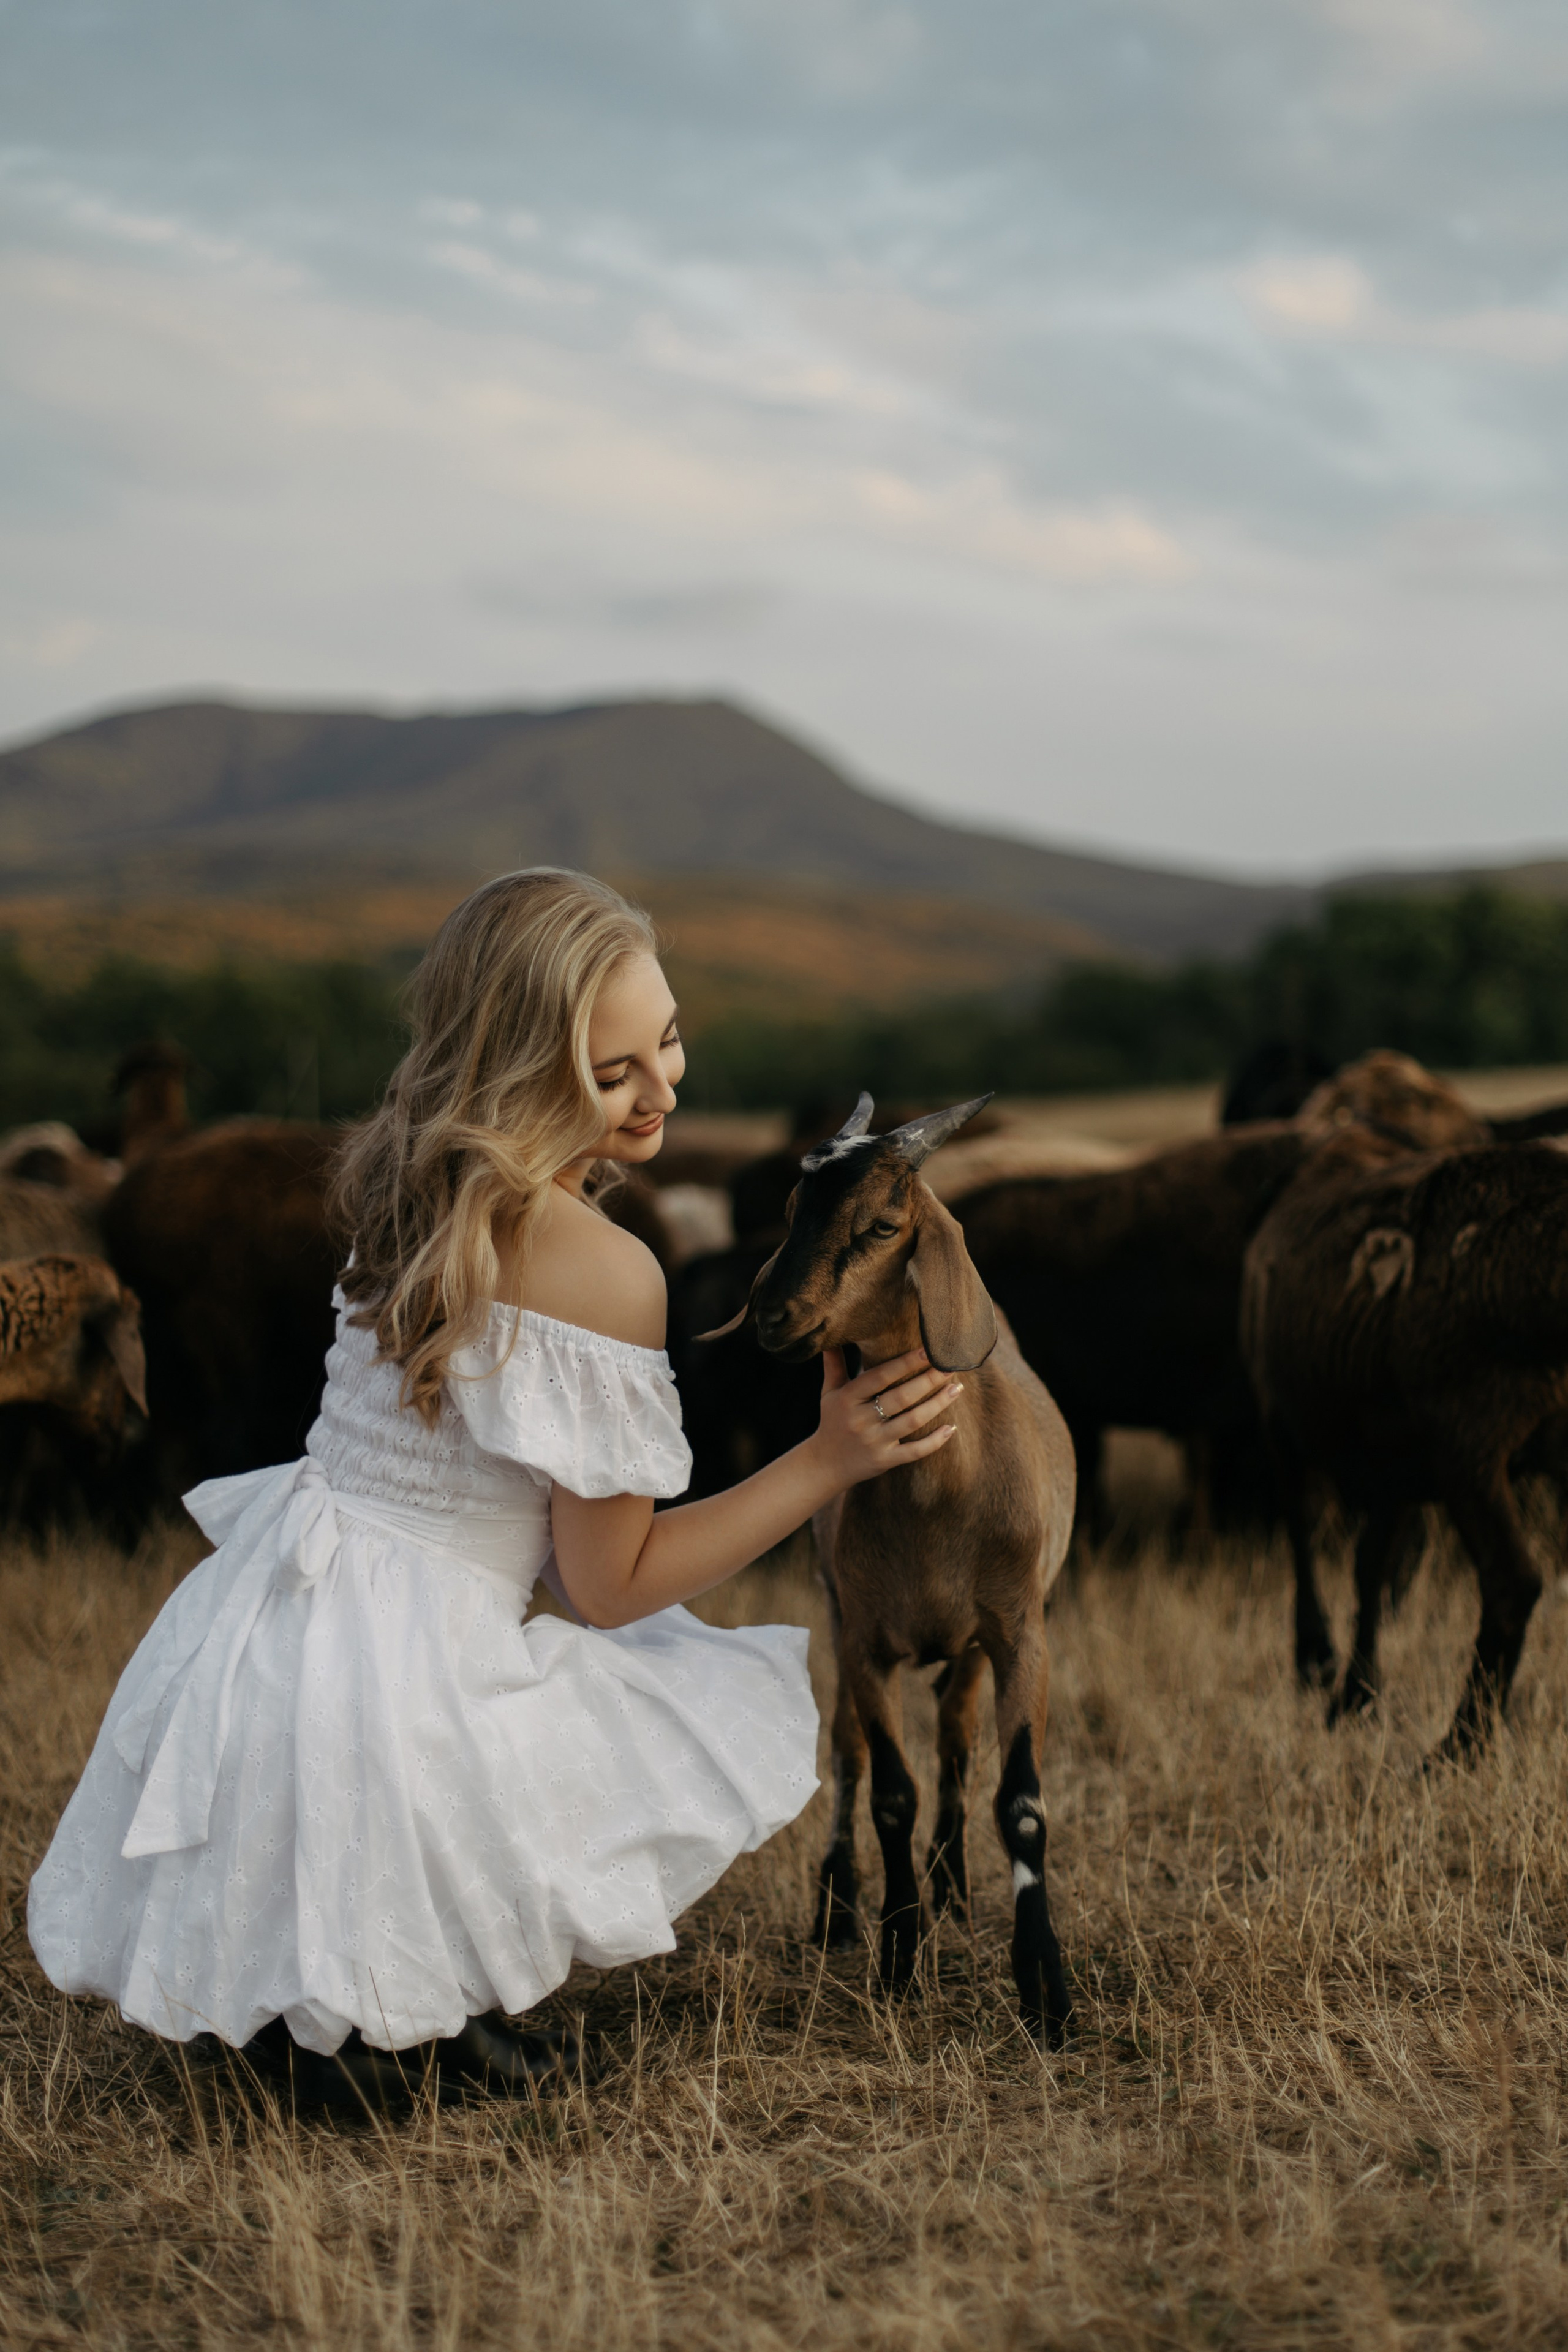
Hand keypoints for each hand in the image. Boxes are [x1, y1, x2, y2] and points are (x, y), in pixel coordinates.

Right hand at [809, 1347, 960, 1489]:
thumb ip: (834, 1364)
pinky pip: (914, 1452)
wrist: (824, 1465)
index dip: (905, 1363)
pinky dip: (934, 1441)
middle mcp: (861, 1419)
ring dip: (938, 1404)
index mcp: (848, 1398)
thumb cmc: (832, 1421)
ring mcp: (874, 1442)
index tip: (928, 1350)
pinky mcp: (884, 1461)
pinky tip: (951, 1428)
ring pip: (912, 1421)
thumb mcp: (830, 1392)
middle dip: (929, 1380)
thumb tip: (832, 1336)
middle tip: (951, 1366)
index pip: (880, 1376)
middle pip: (901, 1397)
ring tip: (957, 1388)